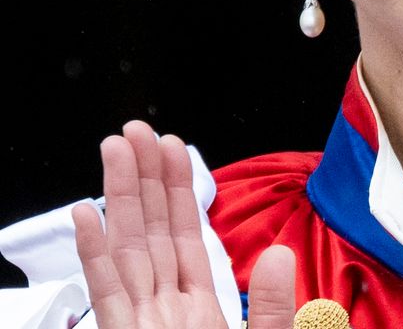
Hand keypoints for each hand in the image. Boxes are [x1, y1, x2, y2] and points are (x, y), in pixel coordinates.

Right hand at [72, 121, 296, 328]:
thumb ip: (271, 306)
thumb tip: (281, 255)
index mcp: (200, 309)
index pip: (187, 236)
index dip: (178, 191)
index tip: (172, 148)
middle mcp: (166, 309)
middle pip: (152, 231)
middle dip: (145, 178)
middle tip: (136, 131)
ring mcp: (141, 322)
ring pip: (127, 249)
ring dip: (120, 197)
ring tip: (114, 150)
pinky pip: (107, 292)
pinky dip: (92, 254)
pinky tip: (84, 215)